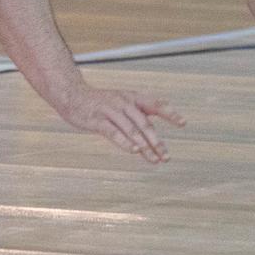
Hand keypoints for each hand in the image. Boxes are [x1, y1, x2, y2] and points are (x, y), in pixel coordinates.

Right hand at [55, 84, 185, 163]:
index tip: (183, 123)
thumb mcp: (121, 101)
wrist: (72, 95)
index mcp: (132, 97)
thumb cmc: (100, 102)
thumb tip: (156, 126)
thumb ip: (137, 113)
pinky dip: (125, 142)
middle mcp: (123, 102)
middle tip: (166, 157)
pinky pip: (113, 132)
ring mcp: (110, 110)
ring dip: (144, 146)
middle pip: (144, 123)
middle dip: (157, 141)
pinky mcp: (97, 120)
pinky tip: (134, 151)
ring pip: (132, 130)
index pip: (155, 103)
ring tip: (154, 160)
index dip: (169, 113)